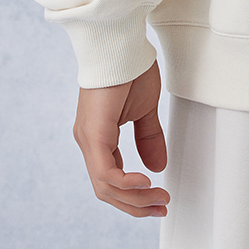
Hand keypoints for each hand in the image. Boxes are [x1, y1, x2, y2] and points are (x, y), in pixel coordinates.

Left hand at [73, 59, 170, 217]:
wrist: (119, 42)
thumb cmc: (130, 68)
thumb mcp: (145, 109)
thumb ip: (148, 138)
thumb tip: (157, 167)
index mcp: (98, 138)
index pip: (111, 179)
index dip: (134, 196)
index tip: (158, 199)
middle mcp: (88, 142)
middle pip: (106, 190)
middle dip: (135, 205)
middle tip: (160, 207)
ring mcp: (88, 139)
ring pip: (105, 186)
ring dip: (134, 198)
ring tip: (158, 197)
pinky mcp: (93, 133)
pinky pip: (106, 171)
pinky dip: (125, 183)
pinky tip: (145, 183)